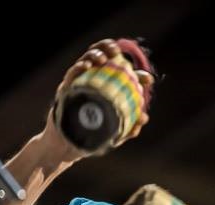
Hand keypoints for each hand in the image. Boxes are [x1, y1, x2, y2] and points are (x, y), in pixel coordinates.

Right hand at [42, 39, 153, 160]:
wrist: (70, 147)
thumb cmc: (95, 137)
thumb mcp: (115, 133)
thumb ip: (129, 126)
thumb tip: (144, 118)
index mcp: (110, 90)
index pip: (125, 77)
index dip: (138, 75)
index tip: (148, 81)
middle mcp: (95, 81)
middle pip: (102, 58)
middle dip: (109, 48)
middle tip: (116, 52)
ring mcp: (80, 83)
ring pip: (86, 61)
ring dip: (94, 55)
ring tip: (101, 58)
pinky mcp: (66, 89)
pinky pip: (71, 75)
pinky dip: (78, 68)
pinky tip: (86, 66)